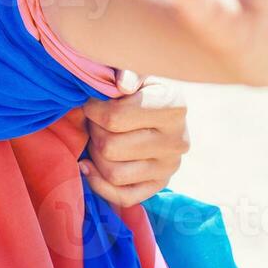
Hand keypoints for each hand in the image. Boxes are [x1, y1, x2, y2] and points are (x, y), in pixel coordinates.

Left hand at [80, 71, 187, 206]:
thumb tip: (124, 84)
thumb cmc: (138, 83)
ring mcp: (171, 166)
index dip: (92, 110)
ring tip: (97, 137)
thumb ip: (126, 71)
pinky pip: (123, 197)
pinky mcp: (160, 185)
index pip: (115, 118)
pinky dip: (99, 183)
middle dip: (93, 131)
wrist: (157, 103)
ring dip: (95, 155)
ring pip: (113, 173)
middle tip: (93, 120)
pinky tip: (89, 165)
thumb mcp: (134, 70)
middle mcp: (178, 140)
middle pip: (111, 147)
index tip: (91, 101)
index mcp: (174, 106)